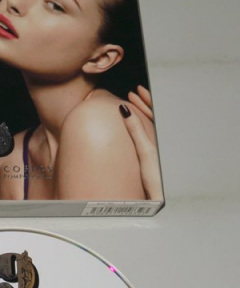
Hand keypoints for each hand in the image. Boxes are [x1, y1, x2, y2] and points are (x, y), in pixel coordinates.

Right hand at [120, 85, 162, 199]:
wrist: (158, 196)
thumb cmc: (155, 176)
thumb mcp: (144, 149)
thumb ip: (136, 130)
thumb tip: (126, 110)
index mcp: (161, 136)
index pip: (154, 112)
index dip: (146, 100)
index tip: (136, 91)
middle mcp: (159, 141)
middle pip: (152, 117)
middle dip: (143, 105)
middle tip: (133, 95)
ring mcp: (154, 149)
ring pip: (148, 127)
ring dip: (140, 116)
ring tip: (131, 108)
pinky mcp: (149, 159)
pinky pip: (144, 138)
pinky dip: (137, 130)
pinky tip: (130, 131)